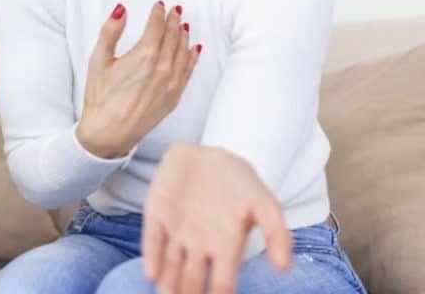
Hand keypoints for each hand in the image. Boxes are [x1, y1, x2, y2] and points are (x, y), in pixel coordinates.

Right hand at [77, 2, 200, 157]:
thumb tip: (120, 10)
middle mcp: (163, 67)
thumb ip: (110, 31)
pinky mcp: (174, 96)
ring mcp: (171, 83)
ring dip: (183, 36)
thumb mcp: (98, 60)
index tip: (159, 6)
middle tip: (175, 11)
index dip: (158, 13)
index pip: (157, 26)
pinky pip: (188, 71)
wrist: (109, 132)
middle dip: (173, 21)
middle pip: (173, 36)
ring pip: (183, 52)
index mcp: (144, 55)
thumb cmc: (101, 98)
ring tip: (183, 25)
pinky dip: (192, 57)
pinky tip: (194, 49)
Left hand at [142, 144, 292, 293]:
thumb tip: (284, 267)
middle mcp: (199, 246)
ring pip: (170, 265)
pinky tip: (151, 274)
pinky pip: (153, 239)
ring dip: (167, 284)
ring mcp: (176, 231)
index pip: (222, 282)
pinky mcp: (157, 214)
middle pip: (191, 279)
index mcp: (226, 248)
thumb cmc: (242, 184)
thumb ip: (277, 233)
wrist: (213, 154)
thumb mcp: (265, 204)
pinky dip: (152, 255)